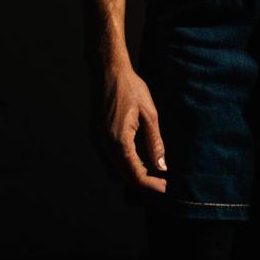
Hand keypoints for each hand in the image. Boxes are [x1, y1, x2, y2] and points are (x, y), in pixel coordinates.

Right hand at [102, 57, 168, 193]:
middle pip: (122, 177)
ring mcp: (97, 141)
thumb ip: (154, 142)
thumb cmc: (131, 88)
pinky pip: (108, 158)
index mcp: (119, 141)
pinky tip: (136, 157)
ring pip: (113, 170)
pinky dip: (122, 163)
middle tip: (160, 182)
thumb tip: (161, 166)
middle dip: (141, 183)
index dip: (150, 185)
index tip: (164, 189)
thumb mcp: (149, 114)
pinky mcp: (95, 135)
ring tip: (151, 171)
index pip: (134, 175)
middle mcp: (104, 145)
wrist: (108, 71)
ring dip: (130, 174)